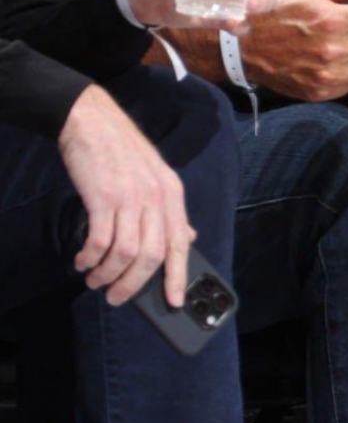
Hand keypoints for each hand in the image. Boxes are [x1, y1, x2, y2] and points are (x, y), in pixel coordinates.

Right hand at [58, 85, 194, 307]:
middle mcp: (157, 198)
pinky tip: (83, 261)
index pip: (181, 244)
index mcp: (173, 195)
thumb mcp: (157, 177)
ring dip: (108, 274)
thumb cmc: (122, 152)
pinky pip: (100, 240)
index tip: (176, 301)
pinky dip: (90, 257)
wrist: (93, 121)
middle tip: (116, 297)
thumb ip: (171, 210)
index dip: (178, 276)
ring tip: (95, 281)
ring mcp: (130, 197)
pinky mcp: (103, 196)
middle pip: (152, 255)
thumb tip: (188, 238)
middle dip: (133, 284)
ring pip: (126, 253)